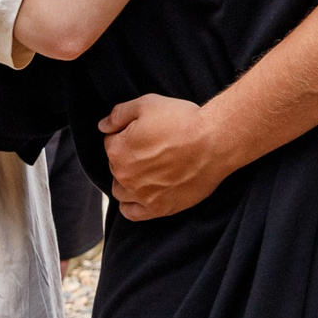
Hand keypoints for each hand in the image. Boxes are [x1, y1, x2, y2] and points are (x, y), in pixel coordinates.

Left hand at [100, 94, 232, 218]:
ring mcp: (141, 195)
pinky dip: (132, 205)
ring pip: (120, 190)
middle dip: (128, 156)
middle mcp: (124, 176)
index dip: (126, 134)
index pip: (110, 142)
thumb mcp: (148, 104)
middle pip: (116, 166)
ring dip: (127, 181)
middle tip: (151, 148)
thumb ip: (119, 114)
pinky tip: (141, 195)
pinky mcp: (158, 208)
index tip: (144, 131)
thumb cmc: (183, 120)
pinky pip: (132, 213)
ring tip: (146, 170)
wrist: (215, 142)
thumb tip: (102, 125)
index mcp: (118, 150)